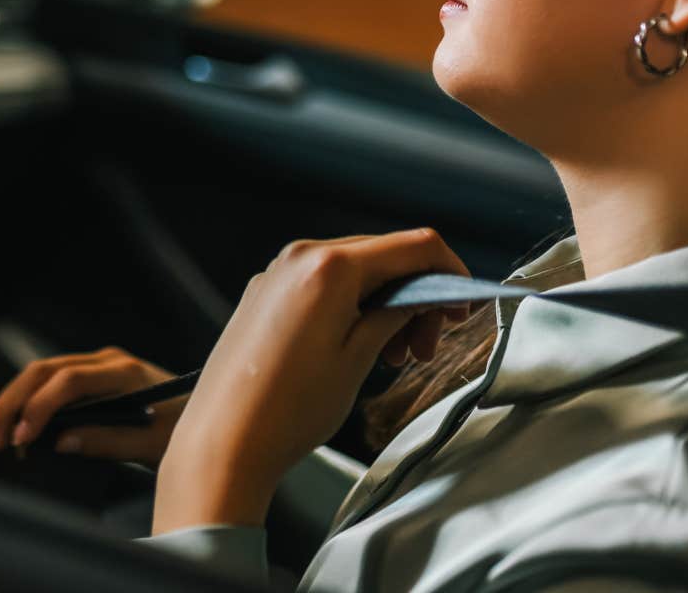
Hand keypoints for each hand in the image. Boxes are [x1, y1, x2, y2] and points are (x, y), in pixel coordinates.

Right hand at [0, 346, 184, 466]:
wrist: (213, 415)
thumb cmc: (187, 430)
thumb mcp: (152, 444)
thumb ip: (107, 441)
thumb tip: (60, 443)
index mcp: (125, 372)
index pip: (69, 380)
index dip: (40, 407)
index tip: (22, 438)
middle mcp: (108, 360)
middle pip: (44, 370)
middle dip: (13, 403)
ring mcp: (100, 364)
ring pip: (42, 373)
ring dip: (16, 402)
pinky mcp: (96, 376)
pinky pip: (53, 382)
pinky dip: (30, 402)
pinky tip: (20, 428)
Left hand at [153, 229, 470, 532]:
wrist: (224, 441)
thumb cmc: (287, 407)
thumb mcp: (359, 358)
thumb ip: (396, 315)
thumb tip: (421, 298)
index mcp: (328, 267)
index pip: (413, 246)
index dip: (450, 272)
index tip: (463, 305)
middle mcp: (299, 258)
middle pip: (383, 257)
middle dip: (416, 297)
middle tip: (427, 345)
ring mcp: (277, 274)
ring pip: (354, 272)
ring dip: (386, 306)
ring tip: (394, 356)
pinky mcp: (264, 295)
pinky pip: (322, 286)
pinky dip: (352, 308)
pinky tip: (360, 347)